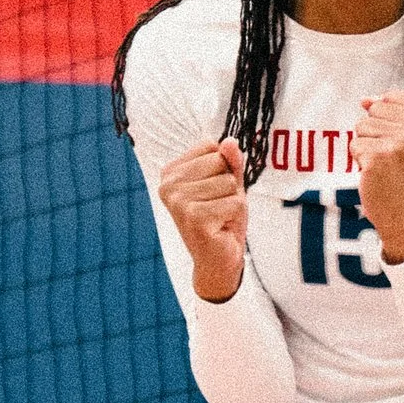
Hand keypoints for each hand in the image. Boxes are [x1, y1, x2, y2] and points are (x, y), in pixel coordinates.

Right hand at [159, 140, 249, 302]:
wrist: (217, 260)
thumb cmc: (220, 219)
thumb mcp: (228, 184)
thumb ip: (230, 162)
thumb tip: (230, 142)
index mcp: (171, 173)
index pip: (210, 146)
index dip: (223, 167)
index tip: (213, 190)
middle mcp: (168, 186)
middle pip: (220, 161)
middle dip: (229, 185)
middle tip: (219, 206)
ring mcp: (179, 202)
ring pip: (229, 182)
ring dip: (233, 201)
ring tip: (220, 216)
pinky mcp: (195, 218)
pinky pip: (234, 202)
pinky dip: (235, 215)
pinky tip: (221, 226)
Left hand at [354, 94, 403, 264]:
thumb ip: (391, 112)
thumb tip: (365, 99)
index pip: (392, 97)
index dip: (388, 119)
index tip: (402, 143)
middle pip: (375, 109)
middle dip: (376, 131)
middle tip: (392, 156)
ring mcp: (402, 143)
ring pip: (362, 126)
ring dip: (367, 146)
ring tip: (384, 164)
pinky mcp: (381, 156)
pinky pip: (355, 144)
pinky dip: (359, 160)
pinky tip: (376, 173)